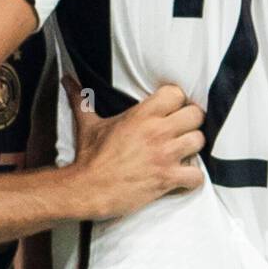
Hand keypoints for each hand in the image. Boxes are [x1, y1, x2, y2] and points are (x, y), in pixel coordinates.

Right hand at [62, 79, 203, 220]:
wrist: (88, 188)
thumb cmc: (89, 156)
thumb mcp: (87, 124)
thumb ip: (81, 99)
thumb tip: (67, 80)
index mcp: (141, 114)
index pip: (176, 93)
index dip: (177, 101)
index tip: (172, 109)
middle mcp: (157, 131)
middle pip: (195, 115)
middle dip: (191, 122)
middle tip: (182, 130)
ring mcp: (164, 155)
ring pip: (199, 142)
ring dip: (193, 148)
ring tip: (183, 152)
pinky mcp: (167, 179)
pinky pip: (197, 175)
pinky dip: (193, 177)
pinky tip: (182, 176)